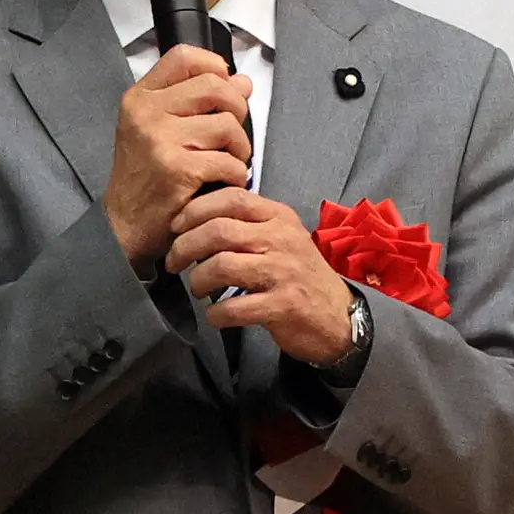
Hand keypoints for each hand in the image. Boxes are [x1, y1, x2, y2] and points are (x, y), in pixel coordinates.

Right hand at [103, 45, 251, 267]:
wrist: (123, 225)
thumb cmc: (145, 178)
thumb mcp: (160, 130)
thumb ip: (199, 102)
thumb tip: (242, 82)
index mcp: (141, 97)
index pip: (184, 57)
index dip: (214, 66)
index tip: (225, 86)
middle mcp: (147, 112)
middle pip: (214, 86)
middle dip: (237, 109)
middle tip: (233, 133)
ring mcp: (160, 140)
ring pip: (227, 124)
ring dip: (239, 147)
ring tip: (230, 161)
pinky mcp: (177, 169)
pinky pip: (228, 160)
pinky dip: (236, 174)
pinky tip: (225, 181)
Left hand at [165, 188, 353, 363]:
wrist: (339, 316)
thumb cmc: (299, 273)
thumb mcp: (282, 236)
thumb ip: (249, 222)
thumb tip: (197, 216)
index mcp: (278, 216)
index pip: (231, 197)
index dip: (195, 209)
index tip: (176, 225)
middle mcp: (281, 239)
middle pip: (219, 231)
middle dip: (185, 246)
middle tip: (174, 261)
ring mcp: (283, 272)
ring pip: (222, 266)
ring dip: (198, 280)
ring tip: (197, 288)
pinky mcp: (283, 306)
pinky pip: (235, 307)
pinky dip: (216, 314)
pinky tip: (214, 315)